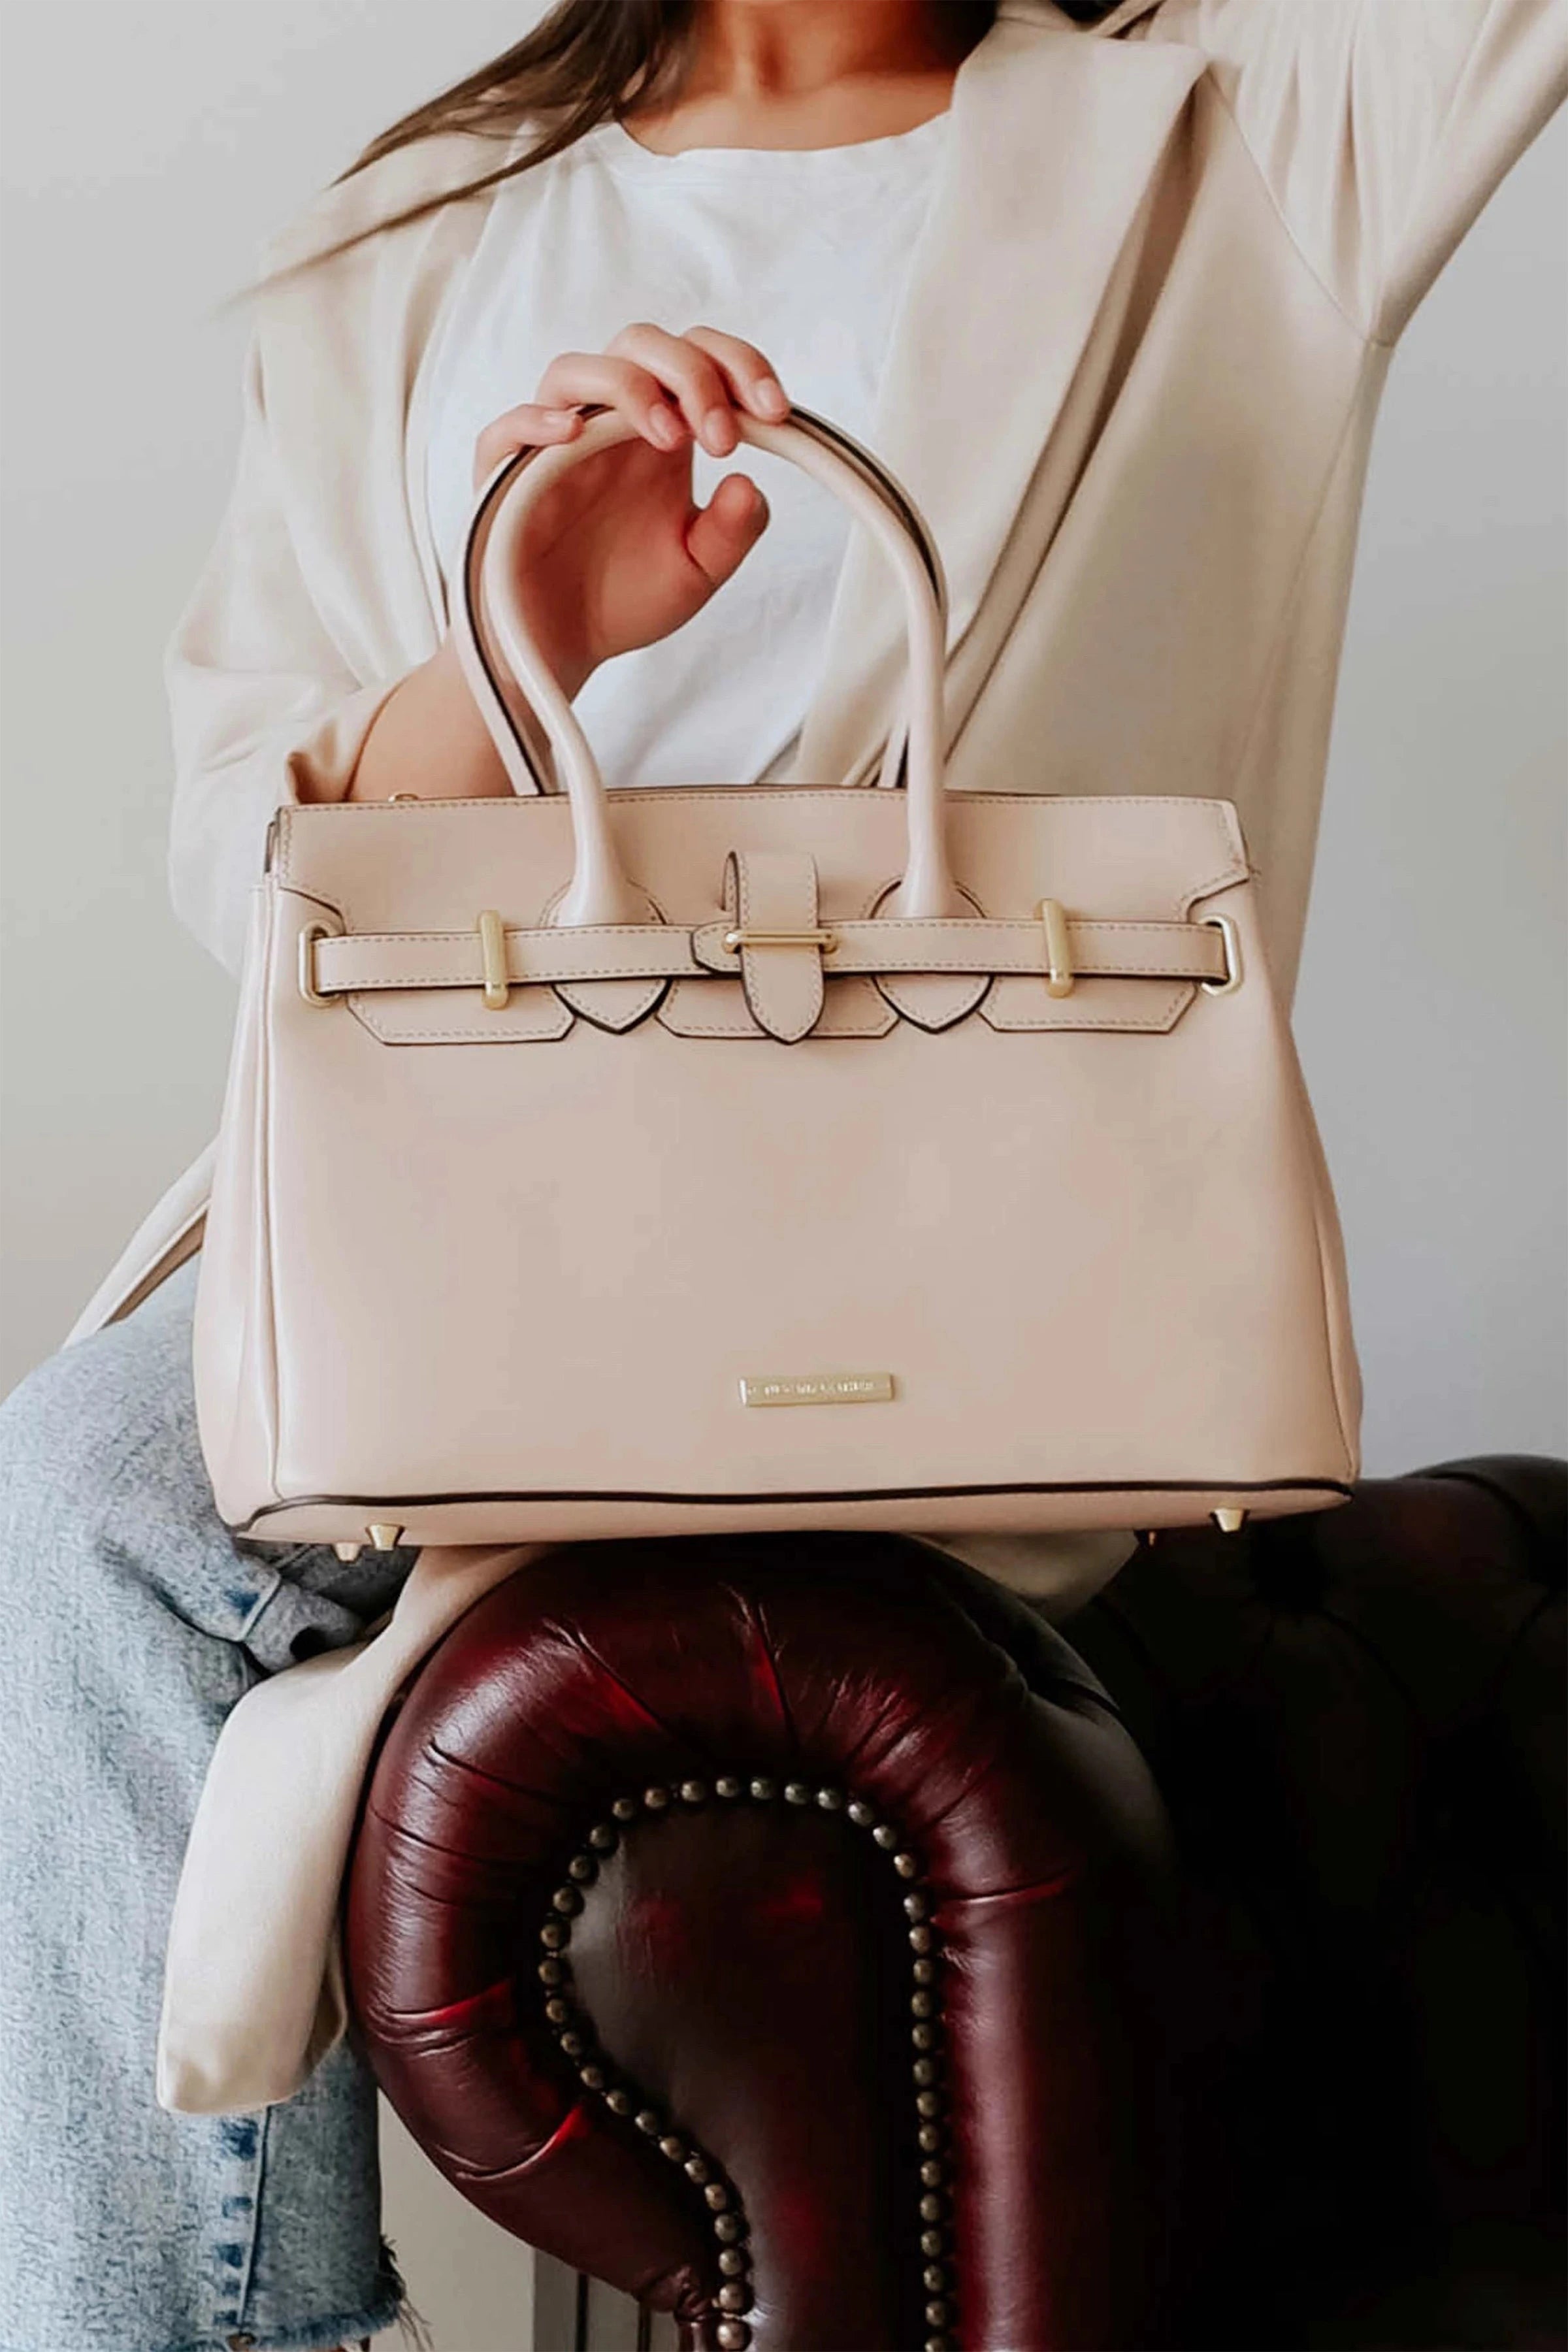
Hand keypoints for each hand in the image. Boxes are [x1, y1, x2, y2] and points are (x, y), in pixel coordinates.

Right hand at [470, 323, 789, 698]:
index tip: (774, 412)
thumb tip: (748, 484)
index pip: (698, 360)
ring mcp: (553, 445)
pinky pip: (508, 428)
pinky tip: (571, 433)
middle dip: (692, 374)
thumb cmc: (624, 600)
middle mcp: (608, 426)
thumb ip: (731, 532)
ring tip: (670, 438)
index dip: (739, 368)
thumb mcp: (697, 572)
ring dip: (631, 387)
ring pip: (577, 370)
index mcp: (661, 434)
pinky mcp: (505, 476)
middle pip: (642, 345)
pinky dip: (537, 420)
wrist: (564, 649)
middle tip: (721, 436)